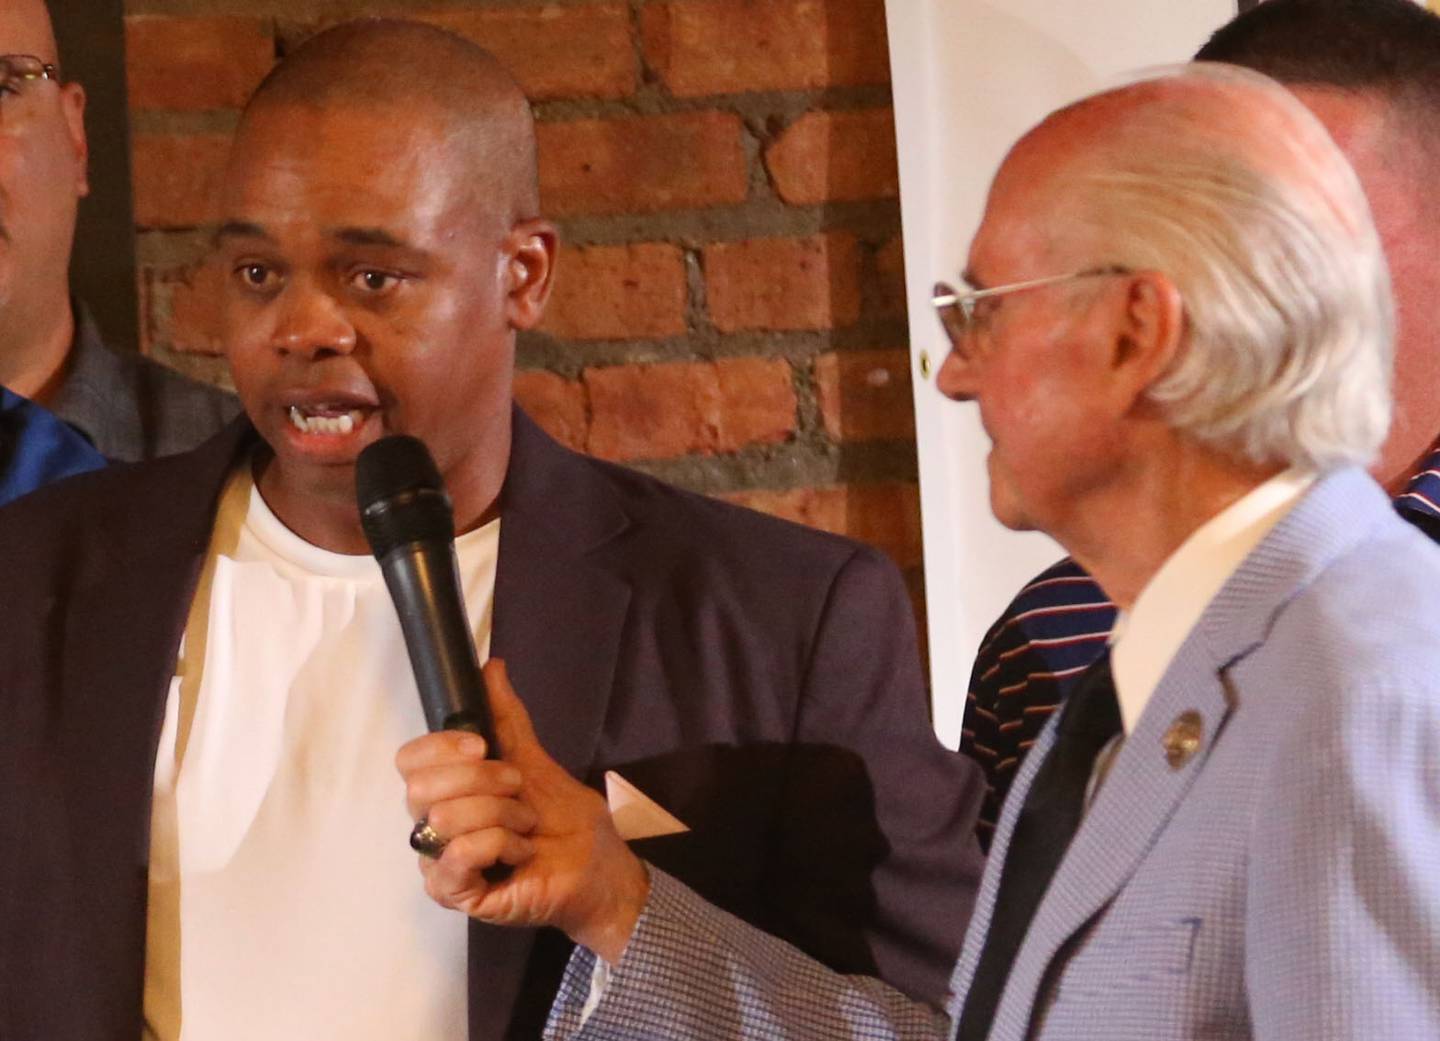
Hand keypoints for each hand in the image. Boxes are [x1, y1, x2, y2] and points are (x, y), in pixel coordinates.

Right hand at [395, 659, 651, 963]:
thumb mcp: (533, 760)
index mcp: (445, 792)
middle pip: (420, 788)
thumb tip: (491, 666)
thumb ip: (506, 718)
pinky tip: (520, 853)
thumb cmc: (563, 819)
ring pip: (444, 819)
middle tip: (518, 789)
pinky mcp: (456, 894)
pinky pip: (458, 856)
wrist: (597, 865)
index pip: (408, 761)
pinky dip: (499, 844)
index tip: (482, 746)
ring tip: (526, 826)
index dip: (441, 747)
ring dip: (502, 814)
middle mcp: (433, 827)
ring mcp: (440, 863)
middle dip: (481, 780)